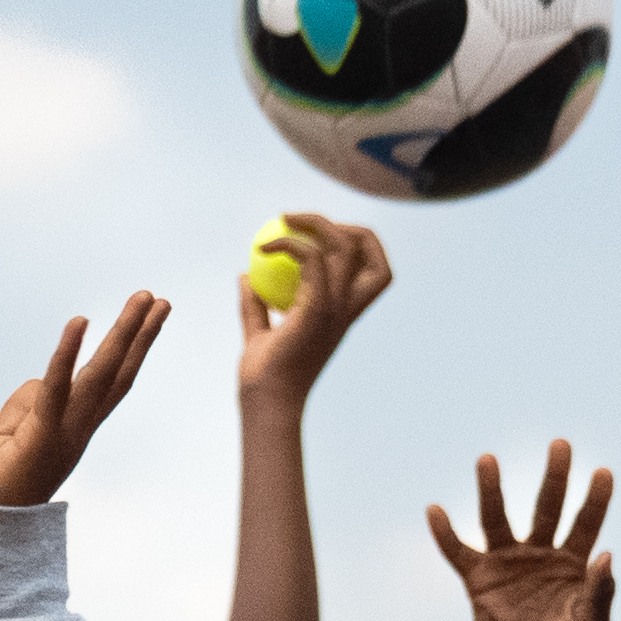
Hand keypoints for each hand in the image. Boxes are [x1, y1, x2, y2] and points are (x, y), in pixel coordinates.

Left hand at [0, 289, 170, 506]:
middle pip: (114, 376)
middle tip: (159, 298)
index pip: (104, 386)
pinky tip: (80, 321)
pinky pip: (54, 391)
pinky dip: (66, 355)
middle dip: (139, 336)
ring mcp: (61, 439)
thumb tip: (38, 381)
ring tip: (144, 297)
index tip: (145, 318)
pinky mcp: (38, 441)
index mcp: (67, 434)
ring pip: (100, 377)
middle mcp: (74, 435)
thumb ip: (22, 410)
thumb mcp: (1, 440)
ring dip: (124, 334)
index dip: (126, 351)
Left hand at [237, 212, 388, 403]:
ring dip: (316, 222)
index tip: (322, 237)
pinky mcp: (316, 310)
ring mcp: (334, 309)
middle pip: (375, 256)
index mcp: (342, 314)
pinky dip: (289, 244)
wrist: (265, 401)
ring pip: (346, 247)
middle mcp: (345, 309)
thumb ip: (256, 304)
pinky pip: (311, 260)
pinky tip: (262, 248)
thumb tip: (245, 274)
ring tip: (284, 220)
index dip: (361, 245)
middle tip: (308, 223)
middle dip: (353, 228)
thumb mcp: (259, 333)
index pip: (375, 273)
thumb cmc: (263, 376)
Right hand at [427, 442, 619, 620]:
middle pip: (547, 506)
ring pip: (498, 519)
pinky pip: (458, 551)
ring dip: (492, 490)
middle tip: (561, 444)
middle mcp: (540, 553)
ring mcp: (508, 562)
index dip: (596, 500)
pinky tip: (435, 511)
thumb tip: (608, 555)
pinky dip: (445, 534)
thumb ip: (601, 591)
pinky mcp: (479, 578)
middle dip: (555, 476)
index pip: (586, 523)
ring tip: (487, 459)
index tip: (604, 472)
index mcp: (572, 562)